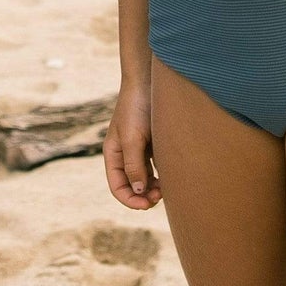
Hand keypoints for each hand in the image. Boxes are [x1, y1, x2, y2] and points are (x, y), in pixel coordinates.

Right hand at [104, 84, 161, 210]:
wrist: (148, 81)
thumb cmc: (136, 107)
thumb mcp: (132, 138)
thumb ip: (134, 165)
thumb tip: (138, 190)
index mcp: (113, 154)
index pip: (118, 187)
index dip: (130, 200)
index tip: (146, 205)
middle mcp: (124, 154)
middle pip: (132, 186)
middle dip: (144, 195)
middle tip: (160, 196)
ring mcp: (139, 149)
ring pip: (145, 178)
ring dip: (154, 187)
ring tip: (167, 188)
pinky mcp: (153, 143)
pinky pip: (155, 166)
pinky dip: (161, 174)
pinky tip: (171, 175)